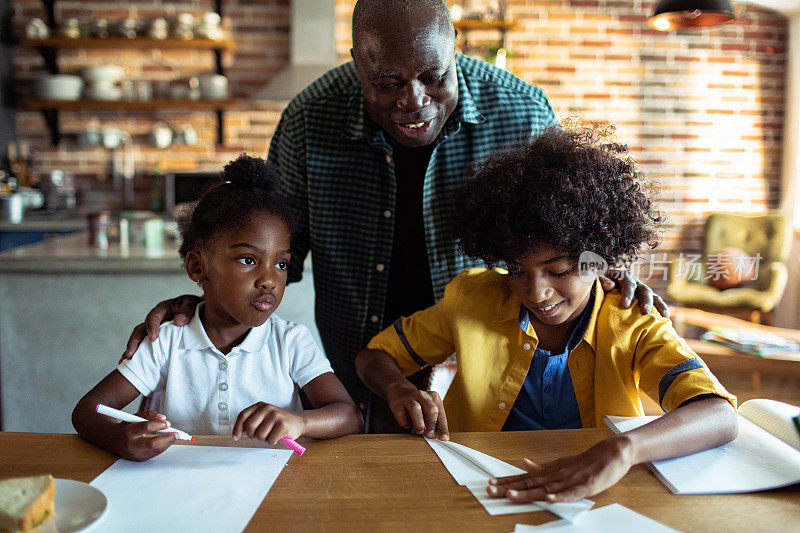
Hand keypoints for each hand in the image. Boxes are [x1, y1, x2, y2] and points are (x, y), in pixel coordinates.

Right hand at [111, 410, 175, 460]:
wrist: (112, 440)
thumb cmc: (126, 426)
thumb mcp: (134, 417)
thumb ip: (149, 415)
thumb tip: (163, 418)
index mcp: (128, 431)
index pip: (145, 427)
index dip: (158, 425)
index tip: (167, 423)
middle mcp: (131, 444)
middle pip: (151, 443)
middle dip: (166, 438)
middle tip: (177, 434)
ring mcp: (134, 454)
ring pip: (155, 450)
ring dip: (167, 443)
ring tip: (174, 437)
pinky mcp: (138, 459)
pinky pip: (154, 454)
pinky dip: (163, 447)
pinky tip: (167, 442)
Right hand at [120, 295, 202, 361]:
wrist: (200, 313)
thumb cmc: (194, 307)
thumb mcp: (192, 304)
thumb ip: (187, 311)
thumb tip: (178, 321)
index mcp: (163, 309)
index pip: (153, 317)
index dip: (151, 327)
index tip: (153, 338)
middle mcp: (155, 321)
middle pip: (140, 330)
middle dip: (135, 342)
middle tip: (131, 354)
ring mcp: (154, 331)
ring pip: (140, 340)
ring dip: (132, 350)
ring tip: (125, 362)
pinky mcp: (158, 341)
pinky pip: (145, 347)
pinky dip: (138, 355)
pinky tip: (131, 365)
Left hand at [232, 402, 304, 443]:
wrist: (296, 422)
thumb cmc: (276, 422)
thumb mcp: (263, 418)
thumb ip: (251, 422)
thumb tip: (237, 433)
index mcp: (260, 406)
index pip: (243, 415)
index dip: (237, 428)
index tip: (235, 437)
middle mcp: (267, 408)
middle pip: (250, 426)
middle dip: (253, 435)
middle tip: (259, 435)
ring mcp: (276, 415)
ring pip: (260, 435)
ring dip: (264, 439)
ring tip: (271, 434)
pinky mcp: (283, 425)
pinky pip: (270, 440)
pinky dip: (272, 441)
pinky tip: (278, 436)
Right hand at [385, 381, 448, 439]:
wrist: (400, 391)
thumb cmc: (418, 404)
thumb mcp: (429, 409)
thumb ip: (434, 421)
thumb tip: (438, 437)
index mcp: (434, 397)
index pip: (441, 413)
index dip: (443, 427)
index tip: (444, 438)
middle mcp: (422, 395)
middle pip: (431, 409)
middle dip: (432, 424)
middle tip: (431, 436)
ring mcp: (409, 398)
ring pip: (416, 409)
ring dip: (419, 422)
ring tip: (420, 431)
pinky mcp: (398, 403)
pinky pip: (401, 415)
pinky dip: (405, 422)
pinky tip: (407, 423)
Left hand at [486, 435, 633, 502]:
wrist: (611, 453)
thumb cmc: (586, 462)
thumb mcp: (561, 464)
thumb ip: (542, 468)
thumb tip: (523, 464)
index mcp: (550, 471)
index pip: (525, 477)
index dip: (507, 481)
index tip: (490, 484)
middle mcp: (557, 475)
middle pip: (529, 483)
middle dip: (509, 487)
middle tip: (490, 490)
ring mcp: (570, 480)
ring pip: (546, 488)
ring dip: (527, 492)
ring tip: (510, 495)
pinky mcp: (586, 486)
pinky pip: (571, 493)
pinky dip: (560, 496)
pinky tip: (548, 499)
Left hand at [600, 270, 668, 317]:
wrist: (608, 281)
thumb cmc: (603, 283)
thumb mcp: (600, 278)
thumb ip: (603, 280)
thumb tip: (610, 285)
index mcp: (625, 277)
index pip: (628, 284)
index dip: (627, 294)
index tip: (625, 305)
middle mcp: (636, 283)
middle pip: (644, 290)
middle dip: (646, 301)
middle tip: (645, 311)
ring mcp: (643, 290)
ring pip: (654, 296)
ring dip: (659, 305)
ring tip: (663, 316)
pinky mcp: (647, 298)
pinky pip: (657, 302)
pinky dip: (662, 309)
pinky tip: (666, 318)